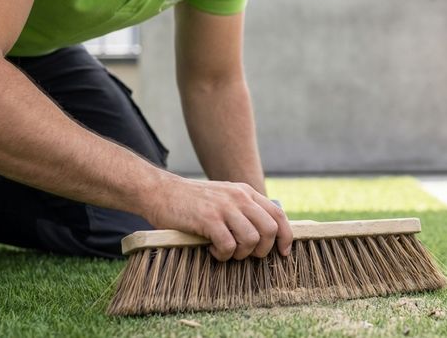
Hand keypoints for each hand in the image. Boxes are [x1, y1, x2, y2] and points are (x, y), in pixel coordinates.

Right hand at [144, 174, 291, 260]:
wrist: (161, 192)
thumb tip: (266, 234)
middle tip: (246, 254)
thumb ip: (244, 209)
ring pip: (251, 239)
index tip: (284, 252)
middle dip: (263, 249)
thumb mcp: (225, 197)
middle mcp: (239, 197)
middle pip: (270, 229)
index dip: (286, 236)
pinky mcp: (208, 219)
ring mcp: (224, 207)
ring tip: (226, 251)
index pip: (278, 214)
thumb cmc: (193, 201)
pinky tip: (212, 250)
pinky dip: (223, 254)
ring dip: (241, 253)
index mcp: (246, 193)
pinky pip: (229, 245)